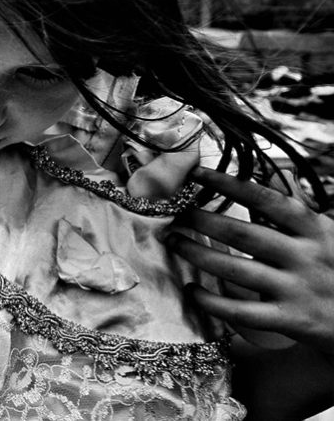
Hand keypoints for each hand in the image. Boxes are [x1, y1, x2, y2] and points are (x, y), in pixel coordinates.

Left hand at [167, 167, 333, 354]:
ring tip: (174, 242)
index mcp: (314, 229)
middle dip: (203, 221)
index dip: (229, 185)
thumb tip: (274, 172)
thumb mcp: (327, 233)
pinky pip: (240, 312)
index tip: (197, 173)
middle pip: (243, 235)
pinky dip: (211, 301)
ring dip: (198, 254)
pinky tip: (192, 289)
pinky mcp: (290, 320)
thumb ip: (297, 208)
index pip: (266, 200)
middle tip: (176, 214)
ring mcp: (297, 289)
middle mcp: (305, 256)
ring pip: (236, 271)